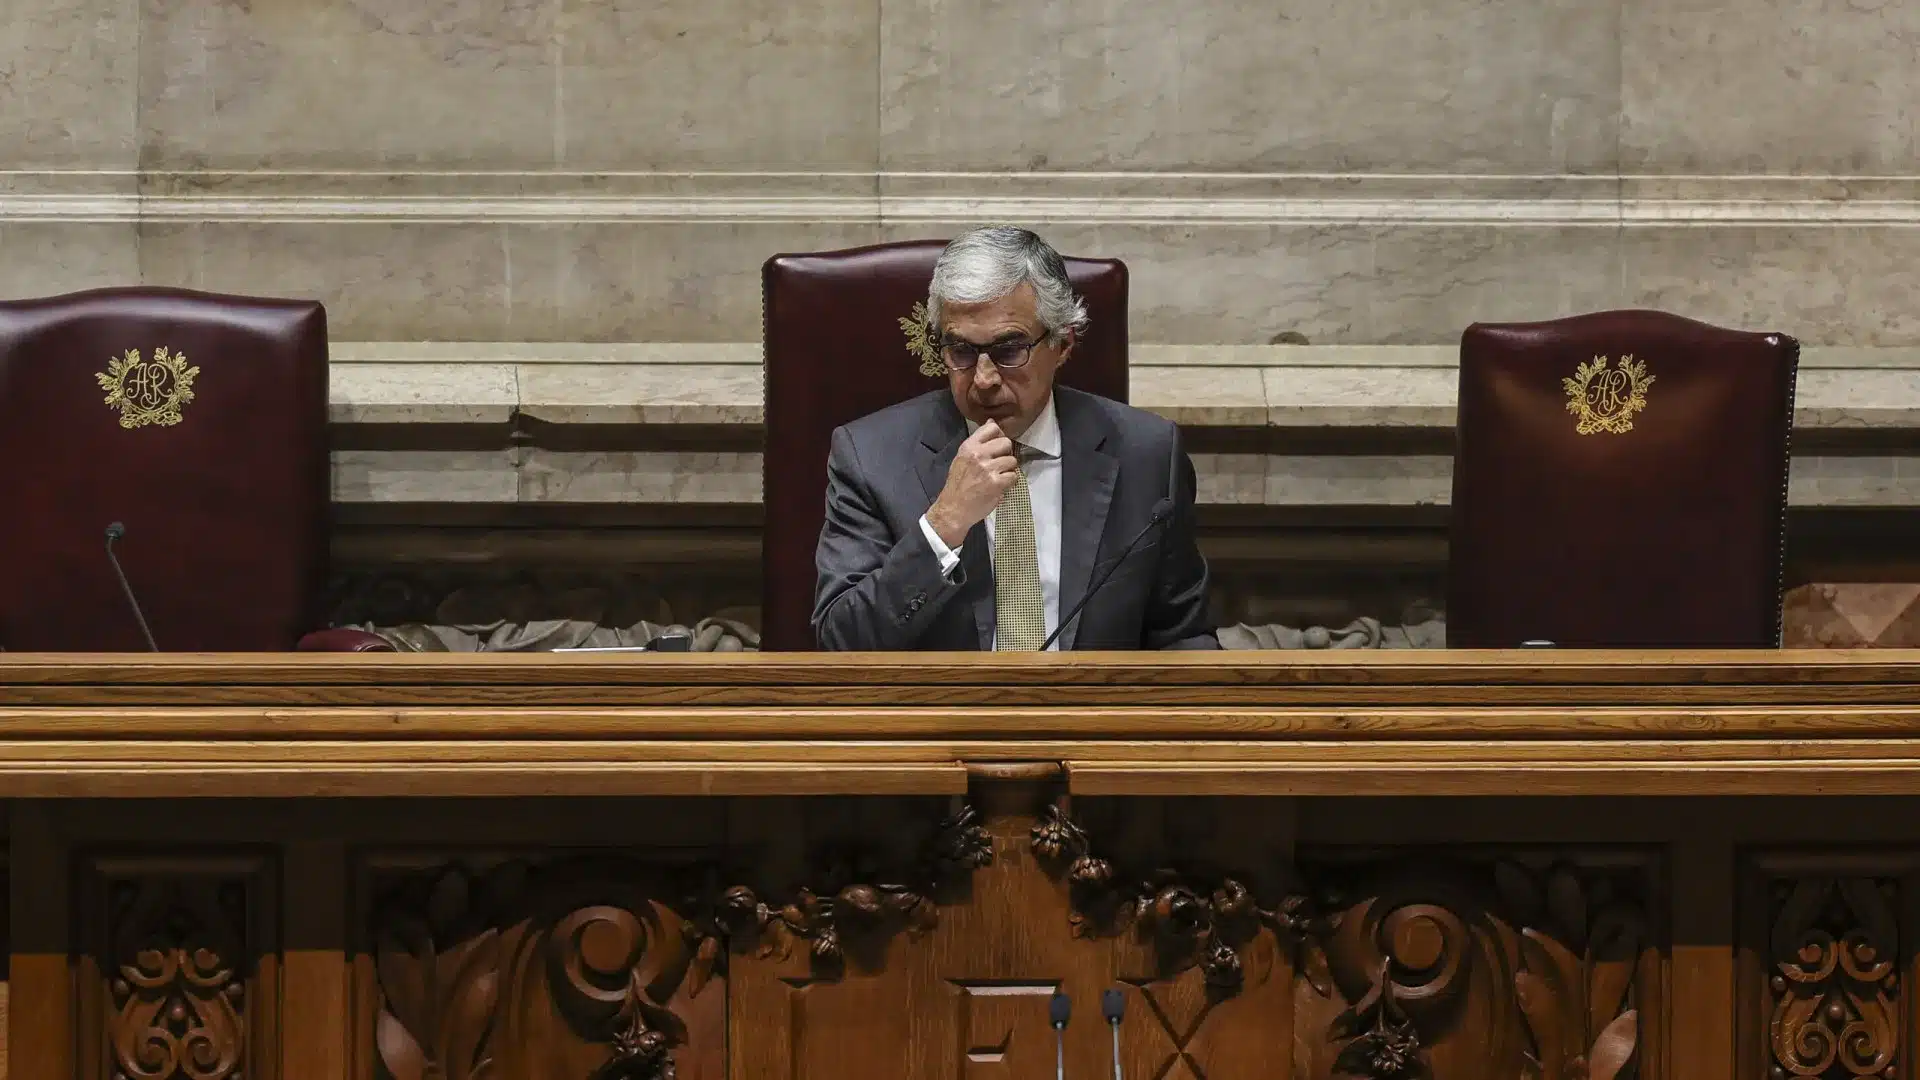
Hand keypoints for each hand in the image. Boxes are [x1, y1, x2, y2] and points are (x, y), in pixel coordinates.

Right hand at [927, 420, 1017, 547]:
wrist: (953, 509)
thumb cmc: (958, 484)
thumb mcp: (962, 457)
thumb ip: (978, 441)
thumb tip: (991, 422)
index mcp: (969, 446)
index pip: (992, 427)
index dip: (999, 436)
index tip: (997, 446)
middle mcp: (978, 454)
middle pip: (1006, 443)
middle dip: (1006, 453)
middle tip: (999, 464)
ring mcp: (988, 469)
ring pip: (1012, 460)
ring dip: (1008, 469)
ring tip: (998, 477)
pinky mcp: (996, 483)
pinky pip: (1014, 476)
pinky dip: (1010, 482)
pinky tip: (1000, 486)